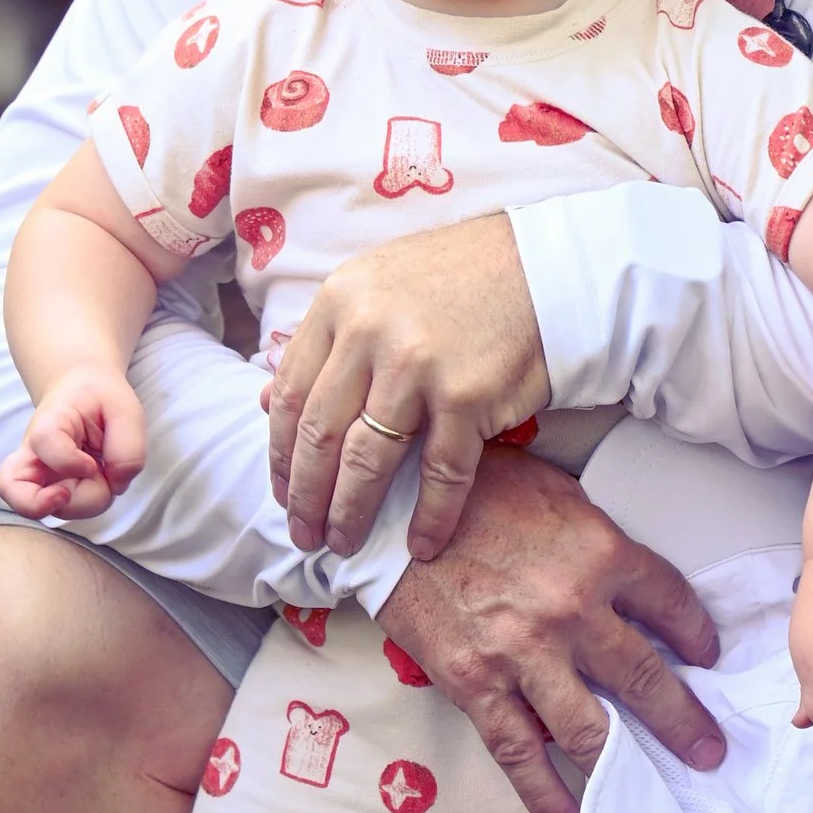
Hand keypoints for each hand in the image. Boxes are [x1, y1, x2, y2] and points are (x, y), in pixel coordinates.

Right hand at [0, 367, 145, 521]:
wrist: (82, 392)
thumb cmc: (101, 401)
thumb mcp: (126, 410)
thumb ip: (129, 450)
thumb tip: (115, 486)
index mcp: (48, 424)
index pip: (44, 446)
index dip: (71, 462)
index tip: (93, 461)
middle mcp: (32, 455)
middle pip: (31, 499)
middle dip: (84, 498)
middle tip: (100, 471)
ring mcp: (36, 477)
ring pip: (52, 512)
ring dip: (90, 501)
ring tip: (101, 472)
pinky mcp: (47, 491)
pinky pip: (61, 513)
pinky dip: (88, 505)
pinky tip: (96, 484)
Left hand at [269, 211, 549, 563]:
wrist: (547, 268)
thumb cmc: (460, 278)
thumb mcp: (376, 288)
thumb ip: (325, 341)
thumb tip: (264, 400)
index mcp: (339, 303)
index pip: (291, 394)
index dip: (280, 454)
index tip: (282, 492)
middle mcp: (369, 332)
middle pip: (320, 434)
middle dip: (306, 496)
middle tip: (304, 534)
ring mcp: (417, 365)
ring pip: (366, 460)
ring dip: (351, 513)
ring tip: (345, 543)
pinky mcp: (467, 396)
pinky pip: (439, 473)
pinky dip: (429, 517)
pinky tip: (420, 544)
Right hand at [376, 450, 721, 812]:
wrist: (391, 504)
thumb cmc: (474, 487)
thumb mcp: (556, 491)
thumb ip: (595, 537)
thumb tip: (625, 576)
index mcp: (601, 553)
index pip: (671, 602)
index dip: (697, 635)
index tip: (707, 656)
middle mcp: (573, 609)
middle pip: (646, 677)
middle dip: (685, 721)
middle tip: (710, 751)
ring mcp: (523, 654)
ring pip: (591, 730)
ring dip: (630, 767)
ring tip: (657, 793)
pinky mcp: (475, 684)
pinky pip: (520, 754)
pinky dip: (549, 795)